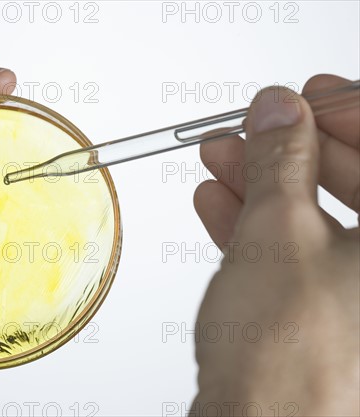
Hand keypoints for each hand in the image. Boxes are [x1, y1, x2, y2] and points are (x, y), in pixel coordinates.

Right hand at [192, 75, 358, 415]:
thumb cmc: (289, 360)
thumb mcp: (276, 232)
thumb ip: (279, 161)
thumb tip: (278, 114)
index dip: (349, 113)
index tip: (310, 96)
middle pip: (355, 184)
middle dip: (296, 149)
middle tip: (259, 126)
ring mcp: (358, 298)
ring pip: (319, 219)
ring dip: (265, 185)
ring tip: (223, 159)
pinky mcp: (323, 317)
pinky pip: (297, 255)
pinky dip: (258, 227)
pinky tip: (220, 205)